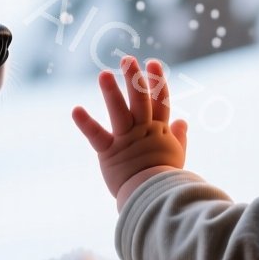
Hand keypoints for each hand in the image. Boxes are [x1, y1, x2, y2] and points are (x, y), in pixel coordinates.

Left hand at [72, 55, 188, 200]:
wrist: (157, 200)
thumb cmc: (166, 181)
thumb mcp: (176, 155)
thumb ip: (179, 137)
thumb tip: (183, 121)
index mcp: (159, 131)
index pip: (160, 102)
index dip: (157, 82)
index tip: (153, 62)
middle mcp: (144, 131)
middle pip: (141, 100)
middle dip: (135, 79)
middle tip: (128, 59)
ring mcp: (127, 140)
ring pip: (120, 112)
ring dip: (112, 93)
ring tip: (104, 75)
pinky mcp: (110, 153)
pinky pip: (97, 136)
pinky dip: (86, 124)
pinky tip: (76, 110)